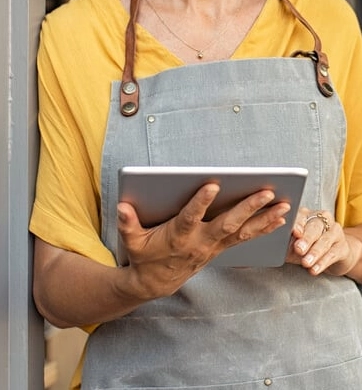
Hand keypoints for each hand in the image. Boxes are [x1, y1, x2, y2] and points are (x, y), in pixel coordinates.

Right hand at [117, 184, 289, 299]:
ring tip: (284, 205)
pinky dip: (264, 228)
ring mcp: (213, 246)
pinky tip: (280, 217)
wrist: (155, 283)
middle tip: (267, 192)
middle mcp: (200, 242)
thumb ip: (127, 223)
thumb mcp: (131, 241)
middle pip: (227, 224)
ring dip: (264, 218)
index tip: (212, 184)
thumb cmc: (144, 256)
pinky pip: (246, 238)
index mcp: (178, 236)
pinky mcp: (220, 248)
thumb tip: (122, 207)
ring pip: (242, 232)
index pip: (190, 217)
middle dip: (248, 208)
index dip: (200, 202)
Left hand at [287, 207, 361, 276]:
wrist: (332, 255)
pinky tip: (315, 269)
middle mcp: (322, 219)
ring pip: (324, 241)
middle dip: (306, 239)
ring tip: (306, 263)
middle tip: (299, 249)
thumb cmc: (307, 247)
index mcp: (307, 214)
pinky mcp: (343, 246)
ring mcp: (335, 231)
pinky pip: (332, 254)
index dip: (298, 223)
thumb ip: (286, 242)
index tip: (294, 232)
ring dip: (314, 253)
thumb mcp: (294, 244)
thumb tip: (275, 245)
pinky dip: (322, 262)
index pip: (301, 215)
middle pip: (314, 227)